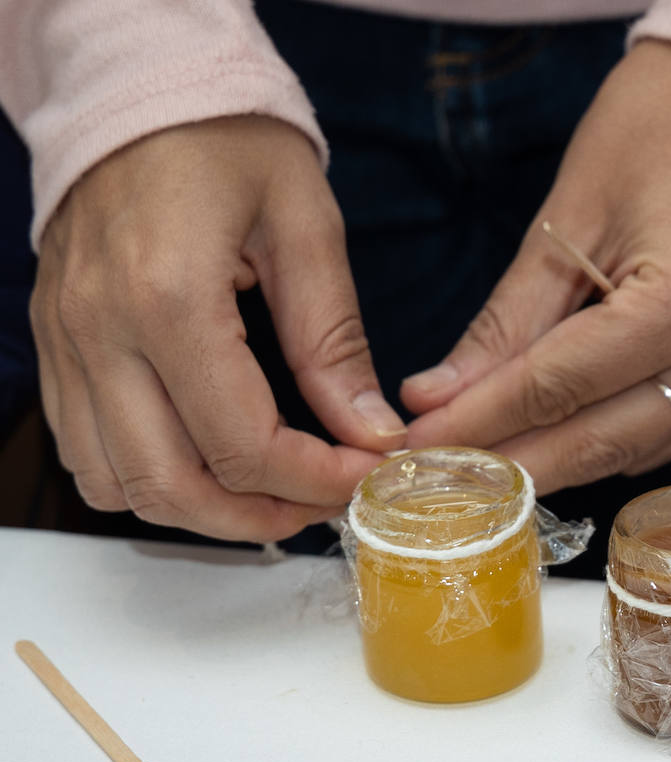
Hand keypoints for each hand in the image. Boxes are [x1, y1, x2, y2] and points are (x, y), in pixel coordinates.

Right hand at [31, 116, 404, 540]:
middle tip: (324, 505)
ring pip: (120, 485)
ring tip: (274, 493)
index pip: (243, 444)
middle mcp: (100, 332)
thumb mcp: (305, 226)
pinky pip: (86, 451)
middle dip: (262, 516)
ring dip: (202, 511)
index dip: (316, 480)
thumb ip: (335, 341)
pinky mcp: (55, 346)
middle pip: (173, 485)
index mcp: (168, 299)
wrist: (138, 90)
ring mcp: (65, 344)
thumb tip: (371, 433)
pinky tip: (210, 462)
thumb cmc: (227, 141)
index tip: (367, 475)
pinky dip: (149, 479)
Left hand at [402, 40, 670, 492]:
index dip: (481, 421)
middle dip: (515, 461)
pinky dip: (612, 439)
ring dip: (560, 460)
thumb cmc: (655, 129)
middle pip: (604, 438)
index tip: (415, 444)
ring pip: (640, 448)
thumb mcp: (566, 218)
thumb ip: (507, 322)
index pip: (559, 387)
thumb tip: (437, 397)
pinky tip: (558, 437)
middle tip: (440, 474)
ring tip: (487, 462)